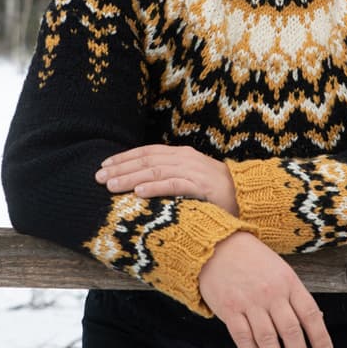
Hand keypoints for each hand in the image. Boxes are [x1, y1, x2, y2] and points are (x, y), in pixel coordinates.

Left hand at [95, 144, 239, 215]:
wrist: (248, 196)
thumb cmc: (216, 192)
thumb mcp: (190, 178)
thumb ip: (170, 176)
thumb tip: (142, 181)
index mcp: (181, 154)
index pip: (147, 152)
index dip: (124, 158)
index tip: (104, 166)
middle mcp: (184, 158)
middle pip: (146, 159)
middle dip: (120, 167)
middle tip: (98, 177)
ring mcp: (193, 171)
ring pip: (155, 170)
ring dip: (130, 177)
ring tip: (111, 185)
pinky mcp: (201, 186)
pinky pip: (174, 184)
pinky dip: (154, 186)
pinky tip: (138, 191)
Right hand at [198, 232, 333, 347]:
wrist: (218, 245)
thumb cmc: (254, 259)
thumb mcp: (281, 269)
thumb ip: (295, 295)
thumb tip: (317, 319)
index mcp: (288, 282)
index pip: (310, 314)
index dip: (320, 337)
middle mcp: (271, 293)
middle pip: (290, 331)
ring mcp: (249, 302)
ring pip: (267, 339)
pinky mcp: (229, 309)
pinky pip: (243, 336)